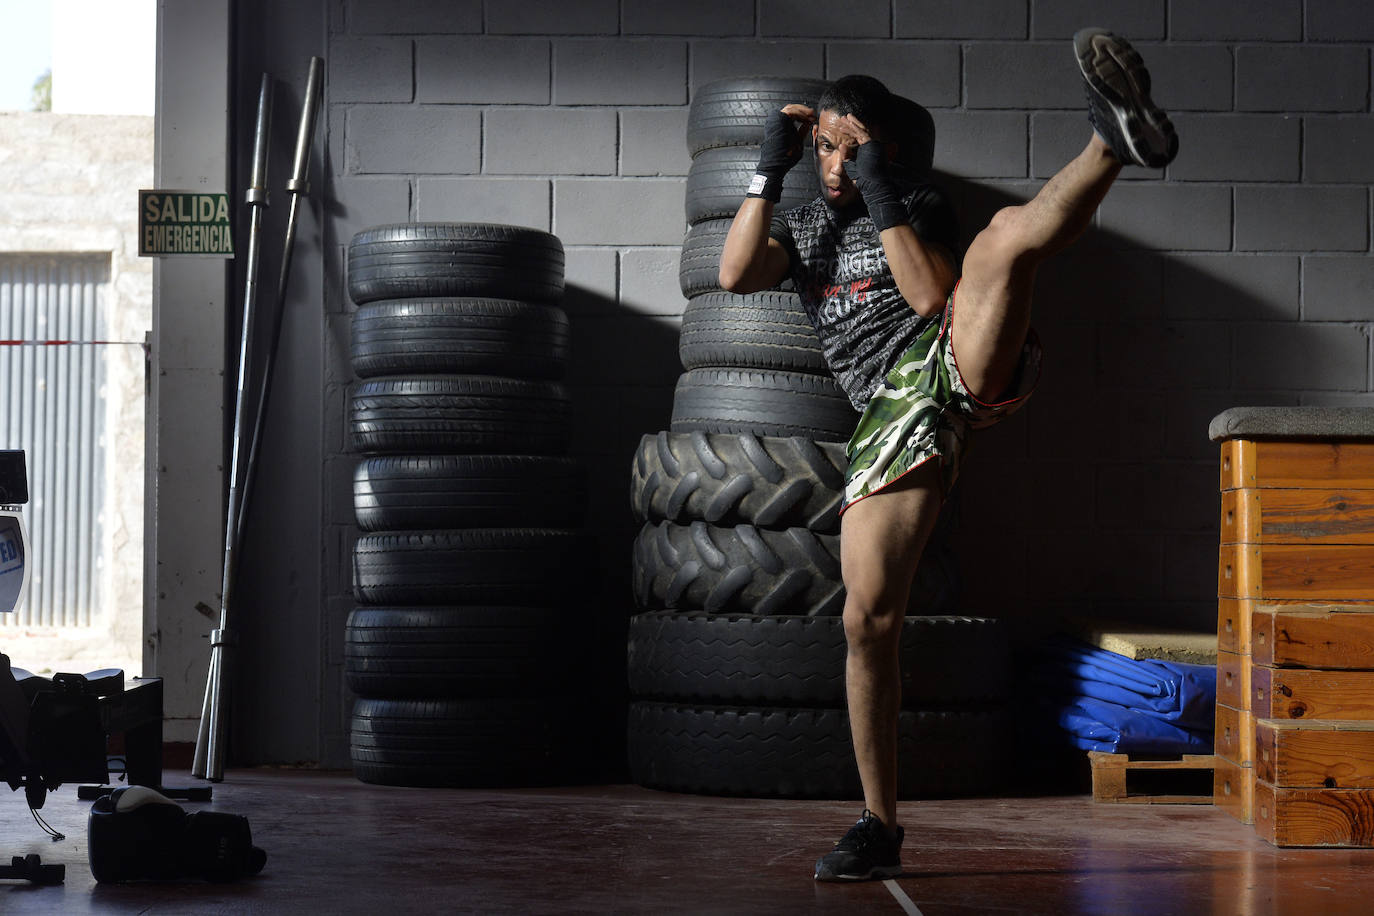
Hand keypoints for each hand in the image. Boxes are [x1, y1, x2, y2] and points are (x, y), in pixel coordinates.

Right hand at [748, 105, 815, 201]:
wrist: (777, 163)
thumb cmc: (785, 158)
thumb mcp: (797, 141)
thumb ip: (802, 131)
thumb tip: (808, 123)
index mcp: (780, 126)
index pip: (792, 114)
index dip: (804, 115)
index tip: (813, 118)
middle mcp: (776, 122)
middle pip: (792, 109)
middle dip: (804, 111)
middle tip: (813, 114)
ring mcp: (775, 120)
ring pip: (791, 108)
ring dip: (804, 111)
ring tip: (812, 115)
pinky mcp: (778, 120)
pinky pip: (791, 112)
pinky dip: (800, 113)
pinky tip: (807, 118)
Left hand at [838, 114, 906, 231]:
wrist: (873, 184)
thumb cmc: (864, 179)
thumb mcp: (852, 165)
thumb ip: (847, 156)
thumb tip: (842, 145)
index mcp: (869, 150)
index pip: (861, 137)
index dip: (852, 131)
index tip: (843, 127)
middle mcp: (872, 146)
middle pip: (861, 131)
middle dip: (851, 124)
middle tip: (842, 118)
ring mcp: (872, 144)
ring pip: (860, 129)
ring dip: (851, 123)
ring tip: (842, 118)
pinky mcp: (870, 144)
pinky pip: (860, 132)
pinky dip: (852, 127)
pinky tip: (844, 124)